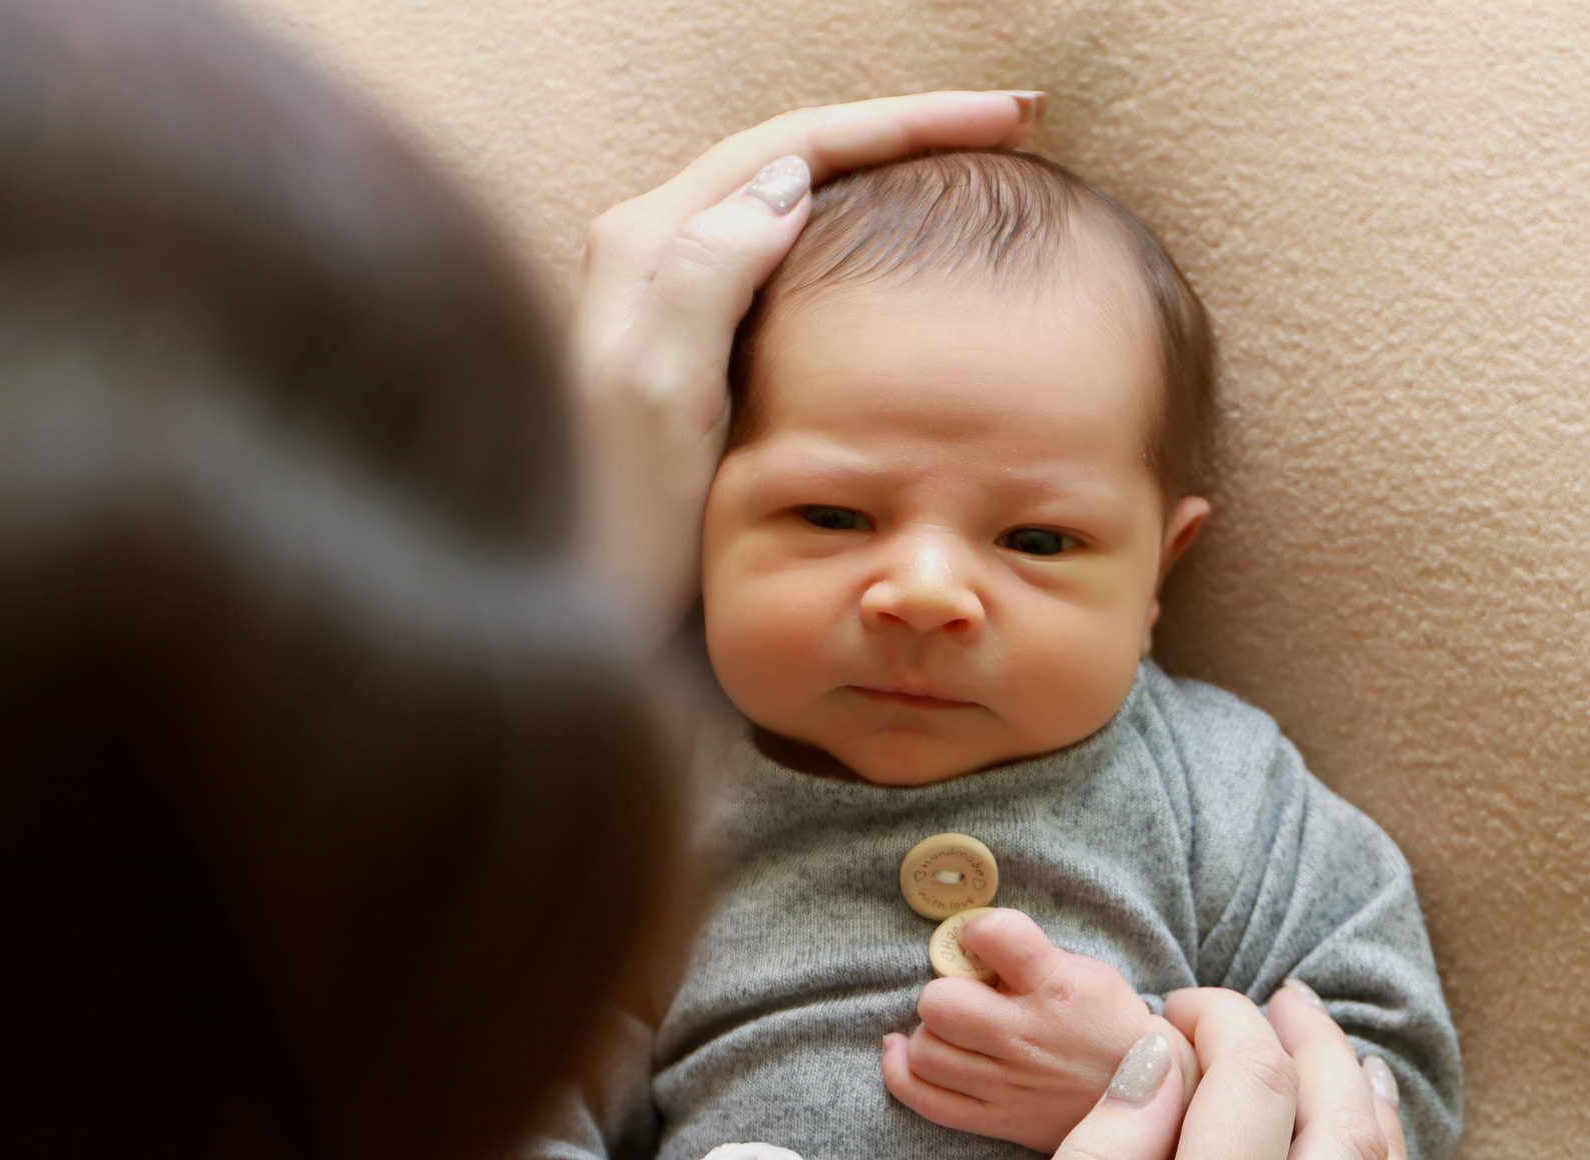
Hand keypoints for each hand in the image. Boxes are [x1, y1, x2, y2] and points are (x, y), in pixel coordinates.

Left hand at [571, 93, 1043, 636]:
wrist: (571, 609)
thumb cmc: (613, 523)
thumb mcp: (661, 398)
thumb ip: (708, 277)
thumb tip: (791, 181)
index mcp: (651, 244)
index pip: (799, 143)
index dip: (908, 123)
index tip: (1011, 120)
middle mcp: (657, 251)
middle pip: (802, 152)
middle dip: (910, 131)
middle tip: (1017, 126)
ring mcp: (675, 297)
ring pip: (797, 198)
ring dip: (887, 172)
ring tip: (977, 170)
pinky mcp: (695, 346)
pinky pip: (789, 256)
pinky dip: (859, 234)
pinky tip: (909, 254)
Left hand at [881, 908, 1192, 1150]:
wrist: (1148, 1099)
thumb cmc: (1110, 1026)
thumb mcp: (1088, 973)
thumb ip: (1030, 957)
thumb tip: (970, 949)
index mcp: (1055, 989)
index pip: (995, 935)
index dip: (977, 930)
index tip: (980, 941)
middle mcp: (1026, 1037)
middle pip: (939, 1001)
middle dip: (946, 992)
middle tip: (969, 998)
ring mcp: (1008, 1084)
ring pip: (926, 1050)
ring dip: (932, 1033)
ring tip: (955, 1030)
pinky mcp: (997, 1120)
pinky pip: (926, 1100)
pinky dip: (902, 1073)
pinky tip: (905, 1052)